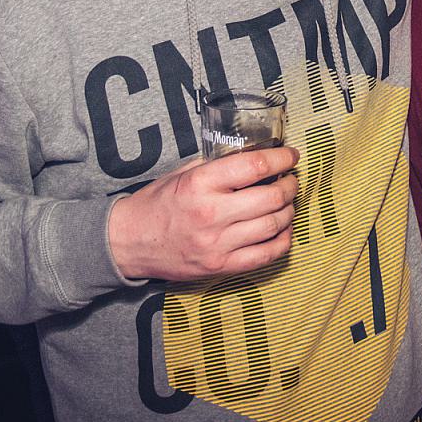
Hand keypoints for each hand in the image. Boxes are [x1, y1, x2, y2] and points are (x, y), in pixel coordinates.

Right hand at [108, 147, 298, 281]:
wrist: (129, 242)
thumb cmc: (157, 203)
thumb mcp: (182, 174)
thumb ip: (216, 165)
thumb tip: (252, 155)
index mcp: (201, 184)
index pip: (255, 166)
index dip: (281, 158)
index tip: (291, 155)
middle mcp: (212, 213)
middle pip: (271, 197)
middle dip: (290, 185)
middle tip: (291, 180)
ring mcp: (218, 244)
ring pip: (274, 226)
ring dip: (289, 211)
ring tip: (288, 203)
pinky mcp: (221, 267)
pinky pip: (265, 255)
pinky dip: (282, 241)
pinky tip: (283, 230)